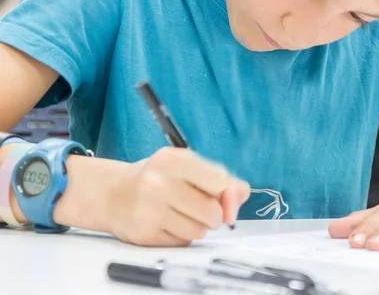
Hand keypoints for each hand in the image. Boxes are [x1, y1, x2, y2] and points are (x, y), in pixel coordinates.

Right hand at [108, 147, 249, 246]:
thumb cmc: (160, 178)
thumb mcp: (189, 167)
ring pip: (200, 231)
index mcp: (173, 160)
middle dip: (214, 214)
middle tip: (201, 207)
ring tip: (182, 214)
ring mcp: (148, 210)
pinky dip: (182, 236)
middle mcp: (158, 183)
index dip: (225, 191)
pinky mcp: (144, 234)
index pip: (219, 181)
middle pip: (213, 212)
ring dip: (198, 226)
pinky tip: (168, 223)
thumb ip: (224, 180)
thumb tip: (240, 197)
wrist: (113, 193)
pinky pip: (183, 242)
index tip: (217, 190)